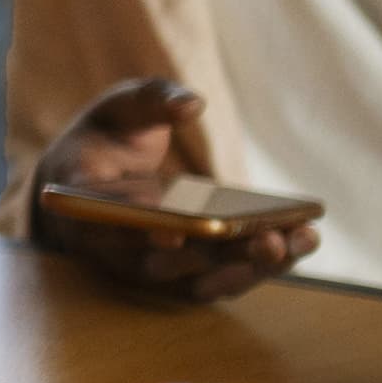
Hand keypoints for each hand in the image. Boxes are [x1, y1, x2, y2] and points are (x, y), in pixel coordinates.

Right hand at [27, 78, 315, 302]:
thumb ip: (152, 100)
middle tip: (263, 239)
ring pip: (195, 281)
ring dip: (249, 268)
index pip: (103, 219)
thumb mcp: (120, 106)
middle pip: (157, 264)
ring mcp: (144, 267)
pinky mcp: (179, 276)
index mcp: (80, 199)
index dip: (136, 228)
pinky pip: (219, 282)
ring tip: (298, 238)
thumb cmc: (107, 137)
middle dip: (214, 255)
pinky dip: (260, 268)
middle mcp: (108, 247)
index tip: (175, 228)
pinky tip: (302, 239)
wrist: (94, 178)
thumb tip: (191, 105)